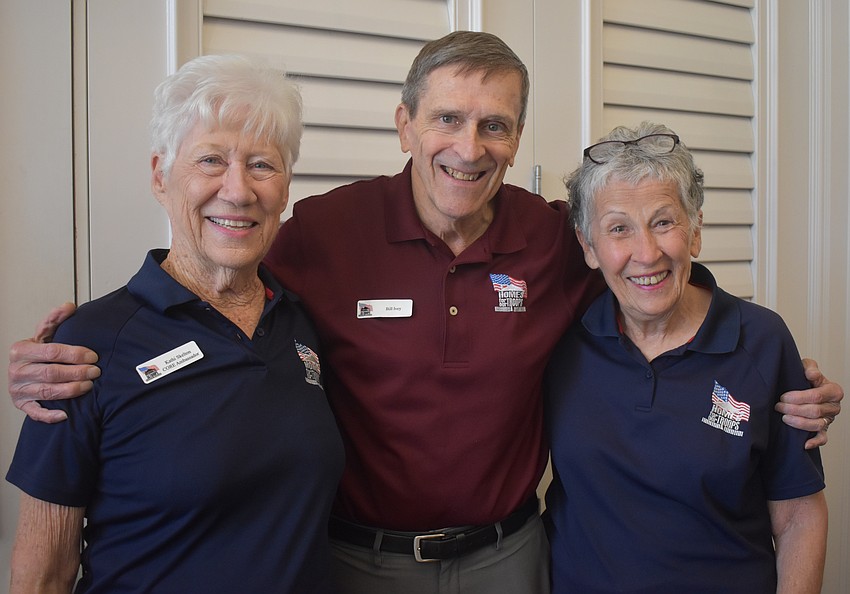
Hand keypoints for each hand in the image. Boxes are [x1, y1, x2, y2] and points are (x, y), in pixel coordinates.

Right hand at [8, 303, 99, 422]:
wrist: (23, 371)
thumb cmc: (37, 353)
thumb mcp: (43, 334)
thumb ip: (54, 320)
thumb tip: (69, 306)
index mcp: (21, 350)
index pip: (51, 351)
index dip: (74, 354)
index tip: (93, 355)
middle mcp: (17, 371)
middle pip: (51, 373)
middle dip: (77, 372)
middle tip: (96, 371)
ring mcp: (18, 390)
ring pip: (47, 392)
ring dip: (71, 390)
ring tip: (89, 386)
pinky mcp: (22, 405)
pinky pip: (36, 413)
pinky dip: (50, 415)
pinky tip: (66, 414)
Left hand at [776, 358, 842, 448]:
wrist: (806, 387)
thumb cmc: (806, 378)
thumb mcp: (808, 367)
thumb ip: (810, 367)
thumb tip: (810, 373)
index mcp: (833, 391)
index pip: (816, 396)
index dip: (798, 397)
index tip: (784, 397)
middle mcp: (833, 406)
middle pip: (814, 411)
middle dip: (794, 409)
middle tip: (779, 406)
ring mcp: (829, 419)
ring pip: (816, 425)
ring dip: (798, 423)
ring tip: (784, 418)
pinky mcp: (824, 430)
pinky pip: (823, 439)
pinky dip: (814, 442)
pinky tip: (803, 443)